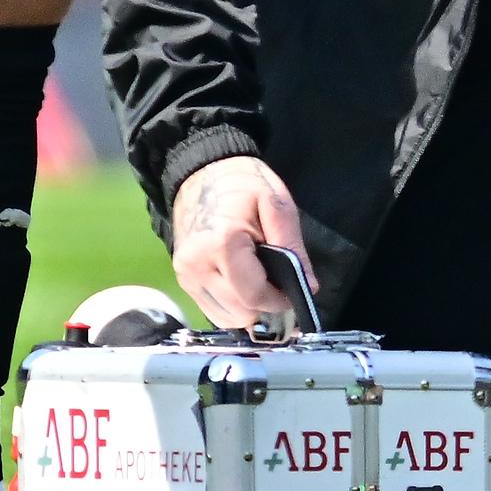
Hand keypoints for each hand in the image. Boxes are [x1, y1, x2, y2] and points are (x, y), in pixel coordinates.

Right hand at [168, 155, 308, 328]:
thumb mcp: (277, 206)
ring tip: (263, 283)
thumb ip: (293, 248)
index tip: (295, 293)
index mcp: (222, 244)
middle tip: (281, 287)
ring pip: (225, 317)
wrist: (203, 172)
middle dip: (266, 306)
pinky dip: (233, 305)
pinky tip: (245, 285)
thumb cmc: (243, 183)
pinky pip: (212, 308)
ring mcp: (185, 274)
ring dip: (249, 308)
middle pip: (240, 312)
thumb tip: (308, 287)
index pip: (254, 296)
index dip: (280, 301)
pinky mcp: (182, 278)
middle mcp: (196, 265)